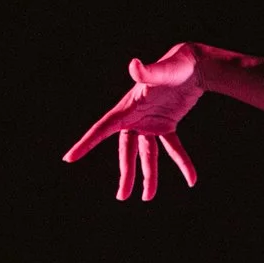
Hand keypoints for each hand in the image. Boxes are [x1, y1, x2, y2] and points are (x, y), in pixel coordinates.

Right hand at [63, 45, 204, 199]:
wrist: (194, 65)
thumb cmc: (176, 65)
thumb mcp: (162, 71)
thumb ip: (148, 71)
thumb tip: (134, 65)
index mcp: (128, 107)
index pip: (103, 128)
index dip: (86, 144)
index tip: (69, 158)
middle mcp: (135, 117)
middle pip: (127, 150)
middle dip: (125, 173)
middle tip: (122, 197)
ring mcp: (150, 122)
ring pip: (146, 154)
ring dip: (148, 175)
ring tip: (147, 197)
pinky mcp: (166, 124)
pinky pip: (173, 148)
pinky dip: (182, 163)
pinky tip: (192, 180)